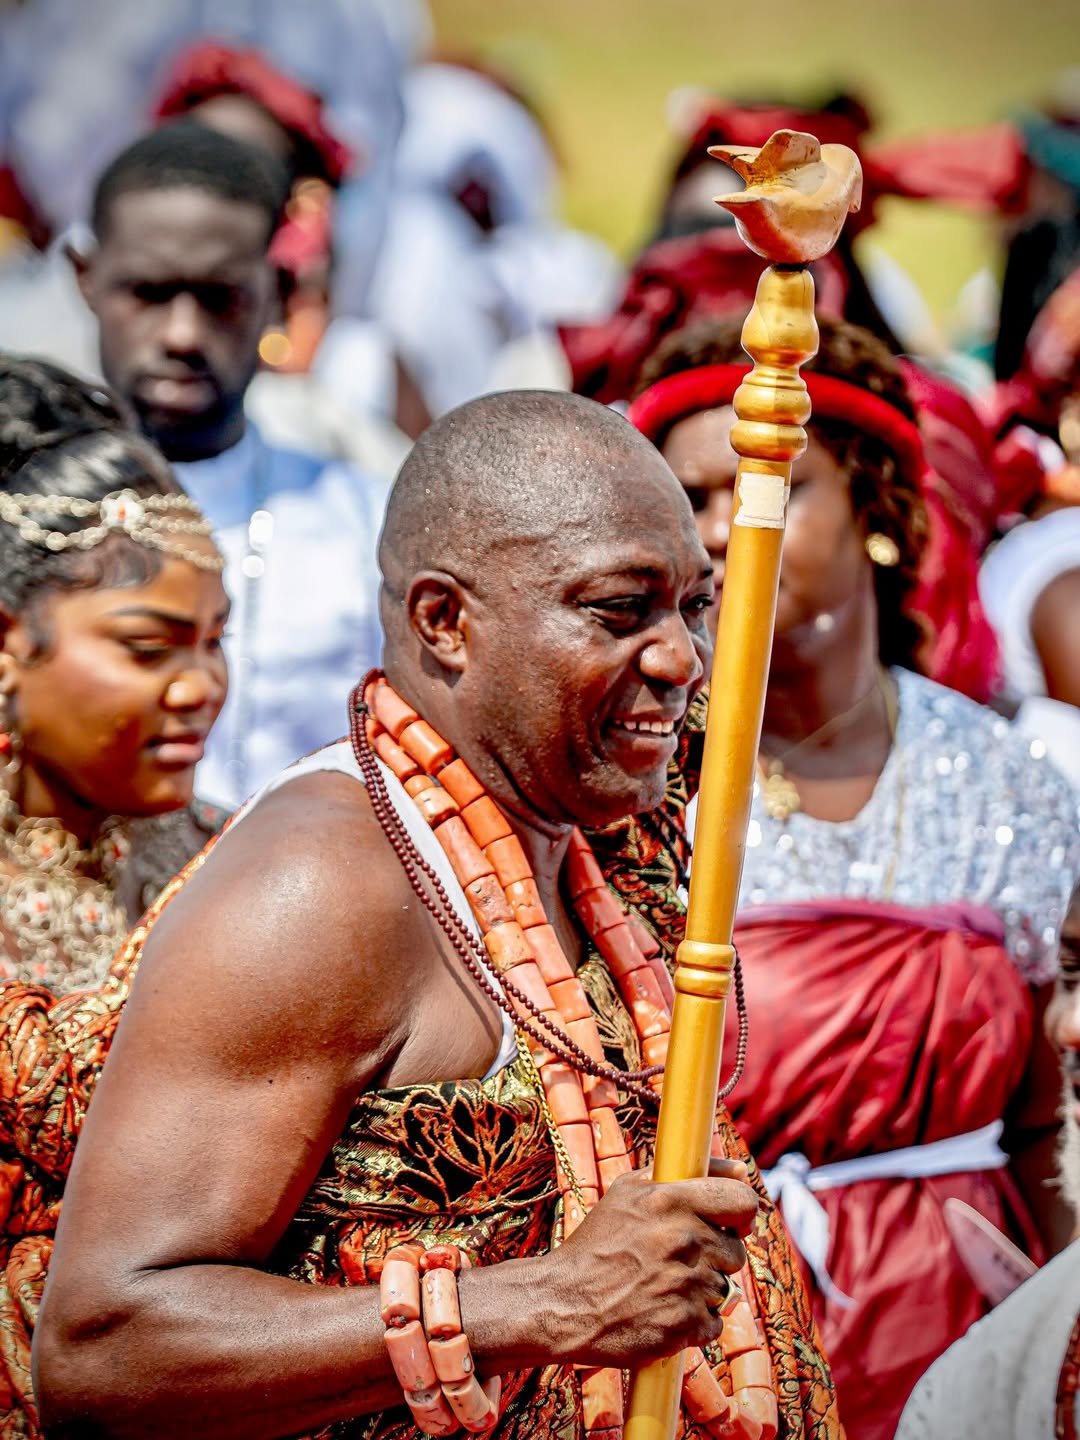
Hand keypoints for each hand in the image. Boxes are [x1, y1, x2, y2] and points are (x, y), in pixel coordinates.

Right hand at [539, 1158, 757, 1367]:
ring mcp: (684, 1284)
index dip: (742, 1214)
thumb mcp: (630, 1190)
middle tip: (678, 1260)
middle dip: (714, 1256)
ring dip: (700, 1290)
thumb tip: (740, 1168)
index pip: (742, 1201)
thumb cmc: (599, 1242)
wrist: (564, 1302)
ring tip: (661, 1286)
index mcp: (670, 1200)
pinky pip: (713, 1322)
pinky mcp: (683, 1325)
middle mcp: (682, 1239)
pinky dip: (693, 1322)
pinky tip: (662, 1312)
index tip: (732, 1224)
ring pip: (723, 1288)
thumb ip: (686, 1171)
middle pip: (736, 1250)